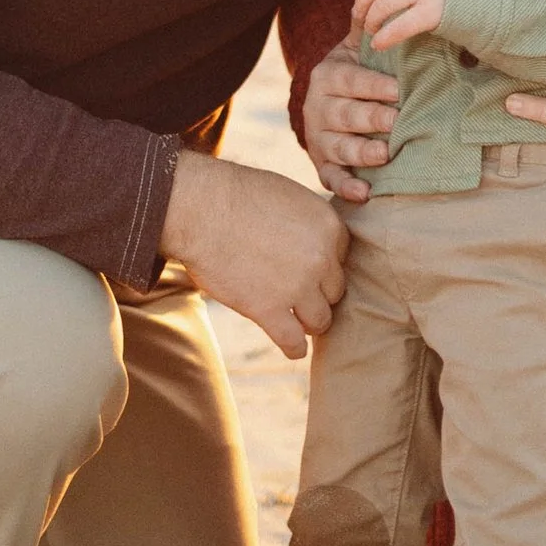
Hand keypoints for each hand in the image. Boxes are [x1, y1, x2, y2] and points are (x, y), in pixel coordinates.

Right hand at [156, 150, 347, 358]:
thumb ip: (310, 223)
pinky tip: (291, 347)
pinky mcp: (269, 310)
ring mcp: (297, 286)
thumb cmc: (239, 196)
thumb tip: (318, 243)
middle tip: (297, 293)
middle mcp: (321, 258)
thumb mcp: (290, 197)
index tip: (307, 269)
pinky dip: (294, 349)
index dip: (324, 266)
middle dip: (317, 293)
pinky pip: (293, 342)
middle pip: (334, 291)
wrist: (203, 208)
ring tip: (296, 320)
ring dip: (308, 322)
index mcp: (328, 226)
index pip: (342, 259)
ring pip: (321, 320)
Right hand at [301, 48, 399, 203]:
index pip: (350, 81)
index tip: (398, 91)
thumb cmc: (354, 72)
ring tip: (384, 155)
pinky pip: (330, 179)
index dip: (373, 86)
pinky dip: (346, 188)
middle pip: (345, 115)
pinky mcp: (321, 164)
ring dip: (361, 153)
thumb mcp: (355, 48)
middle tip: (397, 123)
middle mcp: (317, 107)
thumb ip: (366, 27)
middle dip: (372, 120)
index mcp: (327, 75)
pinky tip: (365, 194)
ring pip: (339, 148)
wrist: (326, 101)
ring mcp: (318, 138)